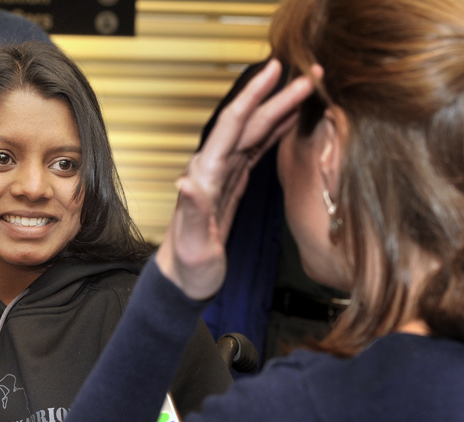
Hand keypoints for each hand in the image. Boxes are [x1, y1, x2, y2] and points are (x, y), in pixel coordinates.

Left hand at [156, 59, 321, 299]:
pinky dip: (272, 134)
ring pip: (253, 134)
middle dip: (276, 97)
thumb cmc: (187, 266)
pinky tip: (287, 123)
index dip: (254, 96)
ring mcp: (222, 176)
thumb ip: (192, 212)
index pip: (231, 127)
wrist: (183, 279)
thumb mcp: (192, 243)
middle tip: (308, 75)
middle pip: (247, 124)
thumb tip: (187, 181)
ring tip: (306, 90)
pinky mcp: (231, 185)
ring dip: (278, 111)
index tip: (274, 71)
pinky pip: (254, 151)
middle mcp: (211, 170)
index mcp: (205, 177)